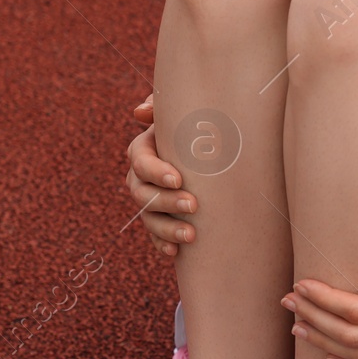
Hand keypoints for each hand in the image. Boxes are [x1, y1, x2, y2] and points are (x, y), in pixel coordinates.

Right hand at [125, 94, 196, 257]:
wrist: (217, 153)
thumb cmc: (200, 128)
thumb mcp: (189, 114)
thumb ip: (167, 106)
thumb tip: (141, 111)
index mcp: (145, 150)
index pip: (140, 161)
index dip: (155, 171)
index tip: (178, 179)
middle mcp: (141, 177)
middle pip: (142, 193)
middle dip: (167, 201)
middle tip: (194, 205)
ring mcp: (149, 201)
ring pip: (148, 218)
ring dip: (167, 227)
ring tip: (192, 234)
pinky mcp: (159, 220)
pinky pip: (154, 236)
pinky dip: (163, 244)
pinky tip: (176, 252)